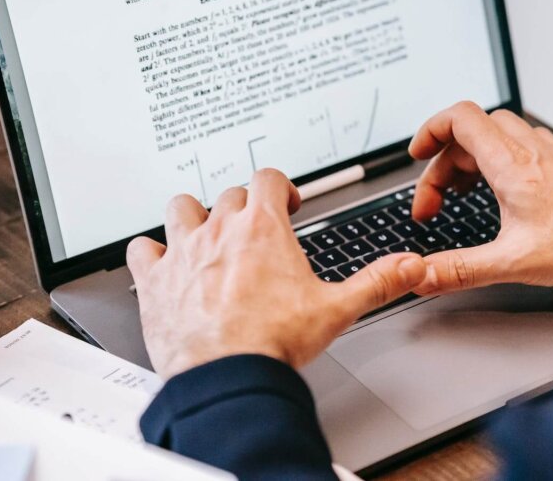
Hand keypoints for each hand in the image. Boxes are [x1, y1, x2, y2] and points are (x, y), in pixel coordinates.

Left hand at [127, 169, 426, 379]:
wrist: (227, 375)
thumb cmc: (274, 342)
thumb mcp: (336, 309)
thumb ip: (377, 282)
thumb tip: (409, 266)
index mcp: (263, 228)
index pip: (268, 178)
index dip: (279, 187)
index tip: (285, 204)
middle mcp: (221, 230)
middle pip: (230, 193)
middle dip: (244, 206)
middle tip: (253, 229)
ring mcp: (185, 251)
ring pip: (182, 206)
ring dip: (193, 215)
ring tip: (204, 232)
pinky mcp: (156, 279)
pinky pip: (143, 248)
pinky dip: (151, 252)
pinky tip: (162, 264)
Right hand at [409, 102, 552, 294]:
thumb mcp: (513, 262)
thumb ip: (462, 269)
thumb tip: (424, 275)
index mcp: (510, 164)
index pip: (459, 118)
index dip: (430, 130)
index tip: (416, 155)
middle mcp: (529, 150)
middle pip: (472, 130)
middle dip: (444, 160)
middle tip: (437, 201)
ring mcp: (548, 153)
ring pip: (497, 133)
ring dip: (470, 156)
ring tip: (462, 193)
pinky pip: (521, 144)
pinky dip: (498, 159)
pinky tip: (503, 189)